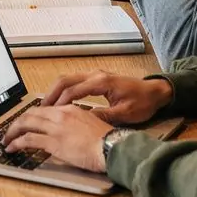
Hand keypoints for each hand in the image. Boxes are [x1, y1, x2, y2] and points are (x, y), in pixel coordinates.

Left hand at [2, 104, 112, 173]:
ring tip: (6, 140)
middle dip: (17, 122)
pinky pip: (28, 139)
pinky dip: (16, 143)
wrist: (111, 147)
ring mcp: (55, 128)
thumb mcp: (90, 124)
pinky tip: (11, 148)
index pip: (43, 109)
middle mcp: (60, 115)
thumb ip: (75, 124)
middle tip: (10, 130)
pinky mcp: (53, 142)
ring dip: (12, 132)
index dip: (31, 116)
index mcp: (69, 109)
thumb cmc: (106, 140)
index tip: (25, 123)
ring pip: (25, 124)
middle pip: (30, 114)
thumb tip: (66, 131)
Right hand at [41, 71, 173, 123]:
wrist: (155, 92)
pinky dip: (63, 90)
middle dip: (51, 94)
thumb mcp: (124, 114)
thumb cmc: (142, 103)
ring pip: (67, 78)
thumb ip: (103, 117)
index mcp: (101, 83)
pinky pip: (74, 81)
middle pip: (65, 80)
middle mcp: (95, 75)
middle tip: (40, 109)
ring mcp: (95, 74)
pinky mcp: (96, 78)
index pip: (73, 90)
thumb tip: (82, 122)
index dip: (60, 103)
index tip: (49, 115)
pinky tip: (59, 102)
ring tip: (45, 106)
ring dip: (55, 91)